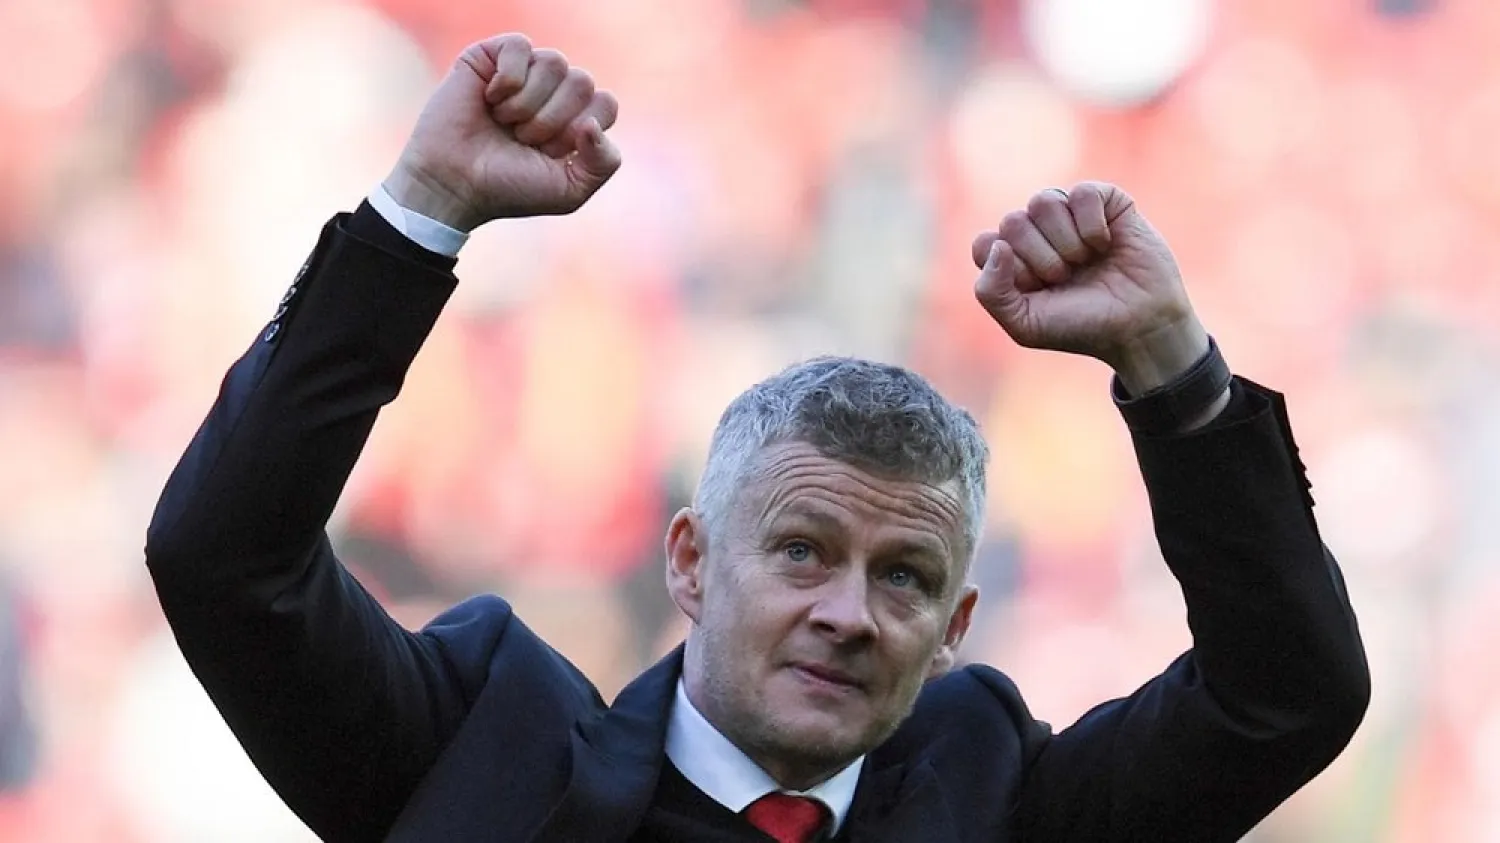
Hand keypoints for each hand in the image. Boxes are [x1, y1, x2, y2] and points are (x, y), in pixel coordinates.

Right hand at [383, 33, 622, 229]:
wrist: (455, 184)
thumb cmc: (510, 188)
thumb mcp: (570, 191)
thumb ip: (604, 163)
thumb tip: (593, 123)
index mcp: (577, 118)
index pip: (606, 104)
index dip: (579, 131)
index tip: (550, 153)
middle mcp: (554, 91)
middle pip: (583, 82)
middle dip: (552, 120)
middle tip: (523, 140)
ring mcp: (525, 72)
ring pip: (555, 62)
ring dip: (528, 104)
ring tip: (504, 123)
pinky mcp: (491, 56)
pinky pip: (521, 46)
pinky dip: (508, 79)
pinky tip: (490, 99)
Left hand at [971, 183, 1209, 393]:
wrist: (1138, 327)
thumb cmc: (1081, 327)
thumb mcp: (1025, 325)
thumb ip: (992, 293)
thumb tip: (997, 245)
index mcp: (1012, 259)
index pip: (986, 244)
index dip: (1012, 270)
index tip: (1038, 291)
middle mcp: (1037, 231)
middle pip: (1012, 222)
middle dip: (1042, 259)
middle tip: (1067, 279)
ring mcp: (1069, 213)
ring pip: (1043, 201)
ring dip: (1066, 241)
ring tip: (1086, 262)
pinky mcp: (1105, 200)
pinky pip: (1082, 193)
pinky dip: (1092, 225)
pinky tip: (1105, 244)